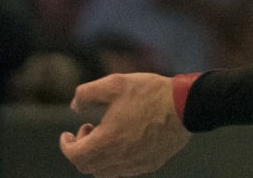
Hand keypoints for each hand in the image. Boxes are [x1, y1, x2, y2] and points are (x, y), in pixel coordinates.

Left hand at [58, 72, 188, 176]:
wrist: (186, 105)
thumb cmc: (151, 93)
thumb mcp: (115, 83)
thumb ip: (87, 94)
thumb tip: (74, 107)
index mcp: (107, 140)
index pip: (75, 155)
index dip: (66, 145)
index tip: (67, 134)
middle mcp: (119, 158)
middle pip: (87, 166)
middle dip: (81, 150)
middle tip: (88, 130)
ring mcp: (136, 164)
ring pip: (105, 172)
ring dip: (97, 158)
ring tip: (106, 136)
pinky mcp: (150, 164)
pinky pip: (124, 171)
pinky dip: (115, 161)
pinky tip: (125, 141)